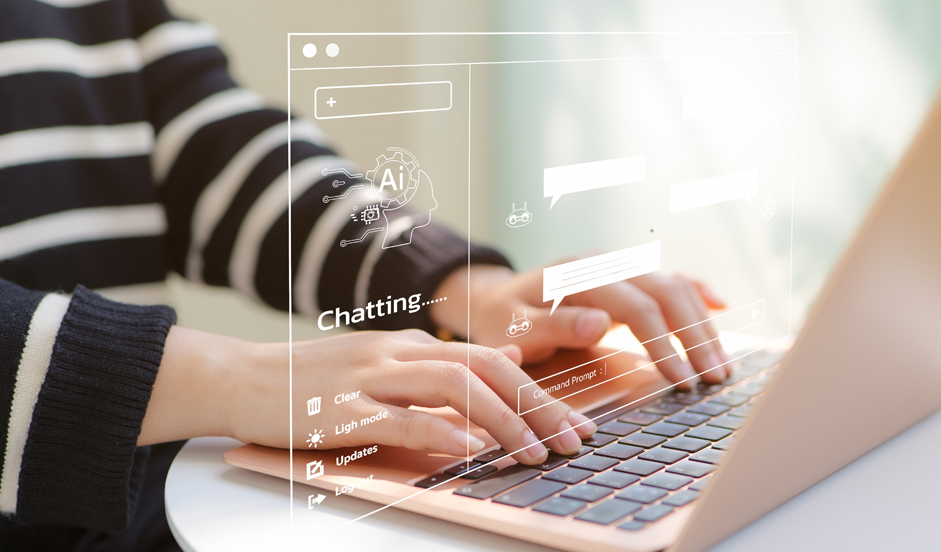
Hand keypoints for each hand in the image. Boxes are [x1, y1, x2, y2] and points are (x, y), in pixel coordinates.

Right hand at [141, 326, 596, 463]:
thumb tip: (509, 357)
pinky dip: (437, 432)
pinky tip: (467, 450)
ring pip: (451, 387)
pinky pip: (398, 418)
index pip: (490, 360)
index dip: (539, 391)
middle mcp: (397, 352)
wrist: (241, 377)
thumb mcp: (386, 362)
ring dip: (501, 420)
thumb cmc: (314, 381)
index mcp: (411, 344)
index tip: (575, 424)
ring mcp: (368, 377)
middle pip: (484, 369)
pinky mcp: (340, 408)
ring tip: (533, 452)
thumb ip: (443, 363)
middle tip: (572, 440)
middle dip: (536, 405)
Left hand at [431, 264, 729, 388]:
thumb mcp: (514, 328)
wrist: (496, 298)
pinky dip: (697, 292)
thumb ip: (554, 326)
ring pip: (675, 286)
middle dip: (696, 336)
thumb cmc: (503, 320)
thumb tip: (599, 324)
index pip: (637, 306)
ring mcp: (619, 267)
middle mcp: (606, 263)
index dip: (664, 344)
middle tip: (715, 378)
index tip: (682, 381)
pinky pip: (669, 279)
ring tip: (720, 366)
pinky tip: (722, 306)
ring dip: (702, 324)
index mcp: (580, 274)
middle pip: (667, 292)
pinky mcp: (627, 277)